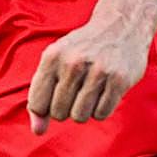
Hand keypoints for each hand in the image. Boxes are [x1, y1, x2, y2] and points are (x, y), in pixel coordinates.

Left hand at [26, 16, 149, 134]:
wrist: (119, 26)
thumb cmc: (81, 49)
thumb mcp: (55, 62)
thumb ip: (41, 95)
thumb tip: (37, 130)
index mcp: (52, 57)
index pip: (37, 103)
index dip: (43, 110)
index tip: (52, 100)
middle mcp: (73, 63)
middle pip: (59, 113)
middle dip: (65, 109)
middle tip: (75, 91)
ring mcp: (97, 72)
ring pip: (79, 116)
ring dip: (83, 110)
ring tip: (88, 92)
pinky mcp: (119, 80)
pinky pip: (101, 114)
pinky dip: (100, 109)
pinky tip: (103, 91)